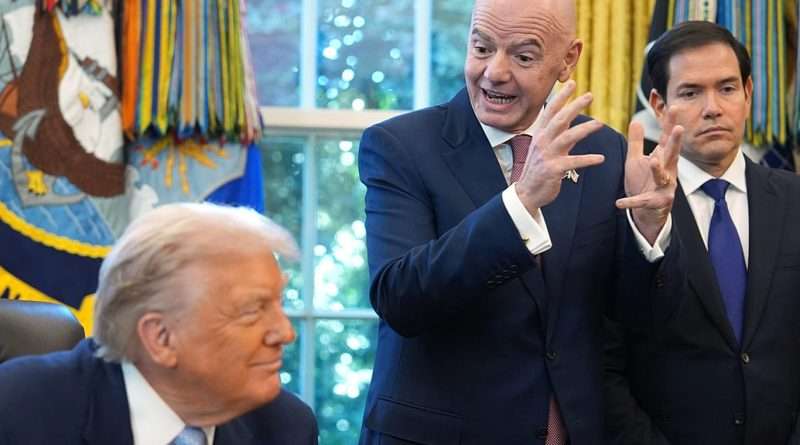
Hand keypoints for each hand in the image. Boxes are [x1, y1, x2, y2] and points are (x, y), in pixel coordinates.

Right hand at [515, 80, 605, 212]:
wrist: (527, 193)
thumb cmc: (539, 170)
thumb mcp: (546, 148)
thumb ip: (560, 134)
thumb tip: (572, 120)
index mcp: (541, 135)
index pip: (550, 111)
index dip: (561, 96)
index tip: (572, 83)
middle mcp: (542, 142)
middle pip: (559, 119)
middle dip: (574, 106)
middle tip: (590, 95)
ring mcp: (547, 155)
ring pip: (566, 137)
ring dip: (584, 129)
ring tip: (599, 123)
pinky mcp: (553, 170)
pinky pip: (573, 162)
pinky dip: (587, 159)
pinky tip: (601, 159)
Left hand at [616, 109, 683, 244]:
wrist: (646, 213)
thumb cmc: (643, 183)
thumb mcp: (636, 160)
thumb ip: (636, 142)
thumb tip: (636, 120)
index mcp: (662, 159)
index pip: (667, 138)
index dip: (670, 123)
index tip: (674, 106)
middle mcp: (668, 171)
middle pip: (672, 154)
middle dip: (676, 141)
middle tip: (679, 128)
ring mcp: (664, 188)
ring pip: (663, 177)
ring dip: (658, 169)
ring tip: (652, 161)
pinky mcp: (656, 203)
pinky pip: (643, 202)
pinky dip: (631, 202)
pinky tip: (619, 203)